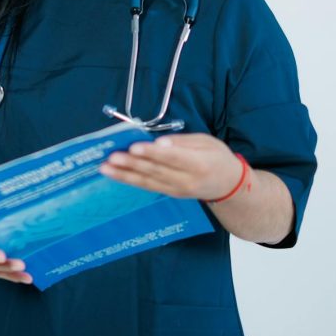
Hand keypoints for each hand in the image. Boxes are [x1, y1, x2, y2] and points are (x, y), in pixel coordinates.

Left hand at [98, 132, 244, 201]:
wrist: (229, 186)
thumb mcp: (206, 142)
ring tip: (106, 167)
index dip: (152, 153)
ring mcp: (176, 190)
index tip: (134, 147)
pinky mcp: (170, 194)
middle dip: (132, 163)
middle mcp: (186, 180)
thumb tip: (160, 142)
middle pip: (155, 171)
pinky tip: (116, 174)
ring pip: (147, 182)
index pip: (172, 158)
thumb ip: (183, 142)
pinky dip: (130, 180)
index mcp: (199, 164)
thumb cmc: (218, 158)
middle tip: (112, 156)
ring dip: (124, 174)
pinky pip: (148, 187)